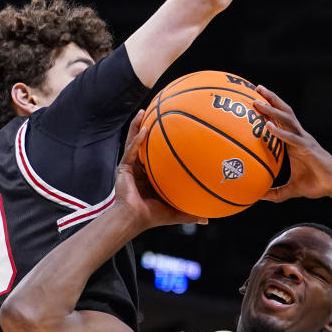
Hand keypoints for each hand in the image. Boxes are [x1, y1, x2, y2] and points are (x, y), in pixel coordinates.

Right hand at [114, 111, 206, 229]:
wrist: (134, 219)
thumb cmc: (153, 216)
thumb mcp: (176, 211)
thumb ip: (191, 213)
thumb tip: (208, 220)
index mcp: (151, 175)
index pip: (156, 153)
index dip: (161, 141)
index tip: (173, 128)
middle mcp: (140, 168)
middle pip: (144, 142)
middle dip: (148, 126)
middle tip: (156, 111)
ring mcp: (131, 167)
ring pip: (133, 141)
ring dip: (137, 126)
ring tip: (143, 112)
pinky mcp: (123, 168)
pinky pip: (131, 151)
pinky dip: (137, 141)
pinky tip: (144, 130)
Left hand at [252, 86, 331, 204]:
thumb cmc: (316, 184)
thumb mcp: (291, 189)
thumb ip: (275, 192)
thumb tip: (258, 197)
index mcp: (293, 142)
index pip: (280, 121)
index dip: (269, 109)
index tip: (255, 99)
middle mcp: (299, 136)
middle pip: (284, 112)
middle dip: (271, 99)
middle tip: (256, 89)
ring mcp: (304, 140)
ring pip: (287, 119)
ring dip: (272, 109)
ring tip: (258, 102)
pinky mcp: (308, 148)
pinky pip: (292, 138)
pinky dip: (279, 132)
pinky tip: (268, 126)